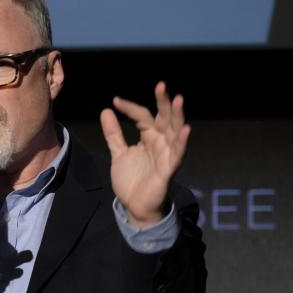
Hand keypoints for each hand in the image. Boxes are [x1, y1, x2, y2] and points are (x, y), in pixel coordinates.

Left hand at [99, 82, 190, 227]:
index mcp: (149, 137)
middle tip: (161, 86)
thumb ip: (114, 134)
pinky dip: (182, 142)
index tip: (116, 101)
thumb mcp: (118, 153)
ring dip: (178, 116)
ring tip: (178, 100)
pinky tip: (186, 130)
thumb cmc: (131, 180)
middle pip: (164, 118)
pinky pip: (178, 154)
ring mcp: (166, 155)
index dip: (130, 108)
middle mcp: (160, 142)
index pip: (142, 116)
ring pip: (175, 132)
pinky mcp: (169, 169)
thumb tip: (106, 110)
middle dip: (163, 102)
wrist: (134, 206)